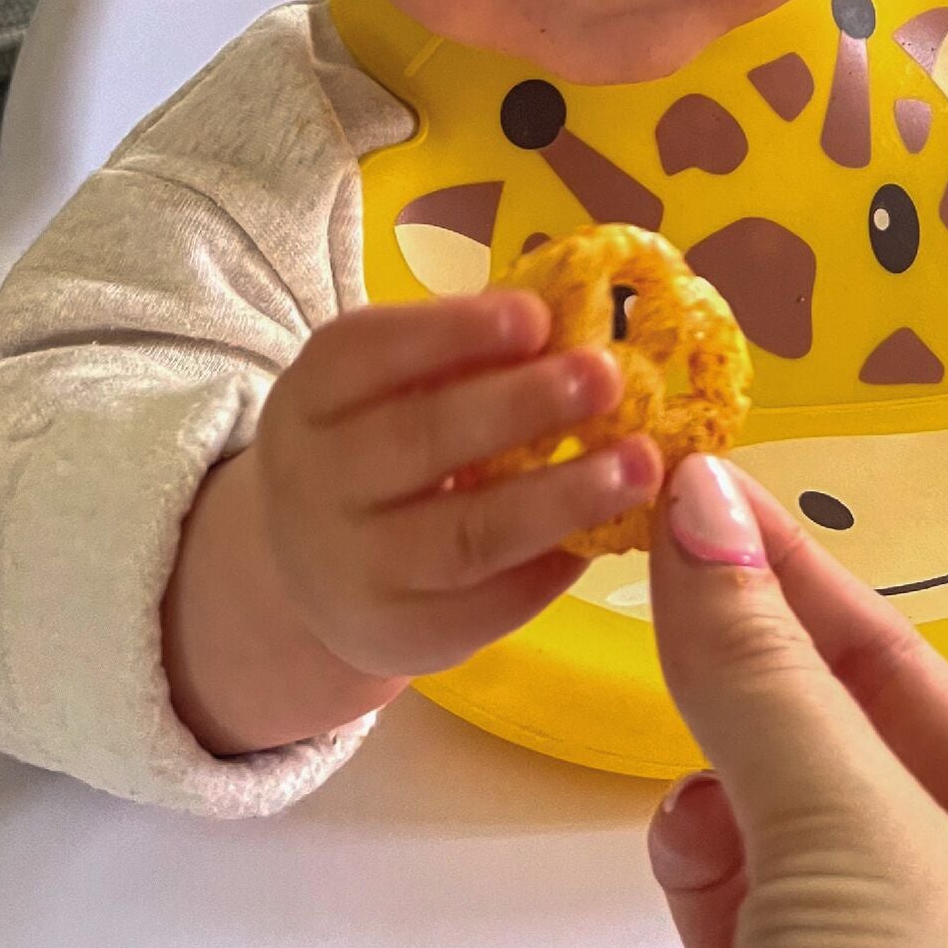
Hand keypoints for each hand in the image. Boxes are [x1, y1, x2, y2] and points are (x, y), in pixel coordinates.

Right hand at [250, 290, 661, 680]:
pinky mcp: (403, 635)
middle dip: (521, 405)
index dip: (453, 331)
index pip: (370, 353)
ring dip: (560, 497)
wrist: (308, 570)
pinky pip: (489, 603)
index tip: (539, 314)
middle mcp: (318, 482)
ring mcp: (356, 569)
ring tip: (638, 464)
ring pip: (464, 535)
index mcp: (313, 395)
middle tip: (607, 376)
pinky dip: (554, 566)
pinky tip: (611, 532)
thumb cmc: (376, 442)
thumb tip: (575, 312)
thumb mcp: (386, 387)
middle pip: (420, 440)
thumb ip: (463, 355)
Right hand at [614, 456, 947, 947]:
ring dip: (712, 868)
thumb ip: (767, 677)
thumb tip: (699, 498)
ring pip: (777, 903)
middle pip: (838, 795)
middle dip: (746, 744)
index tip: (700, 489)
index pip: (916, 688)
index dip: (800, 581)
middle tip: (672, 686)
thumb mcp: (854, 847)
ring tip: (690, 860)